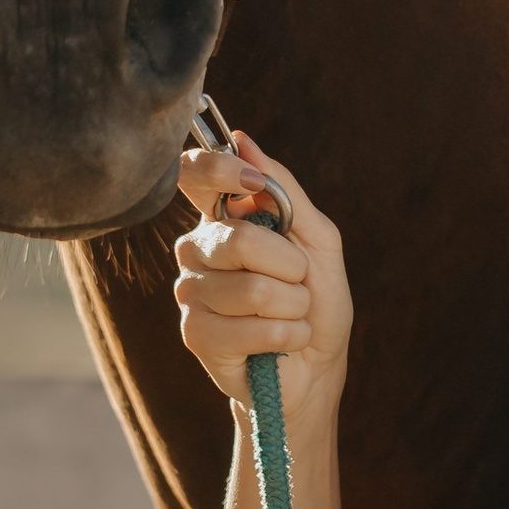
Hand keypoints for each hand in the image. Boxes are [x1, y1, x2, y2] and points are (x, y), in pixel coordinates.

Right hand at [173, 135, 352, 420]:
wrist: (316, 367)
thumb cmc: (317, 302)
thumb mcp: (317, 240)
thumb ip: (285, 192)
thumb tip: (244, 141)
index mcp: (223, 218)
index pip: (194, 174)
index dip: (218, 169)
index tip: (254, 188)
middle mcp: (197, 249)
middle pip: (236, 237)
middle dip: (289, 265)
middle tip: (298, 282)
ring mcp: (191, 292)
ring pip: (251, 287)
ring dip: (293, 306)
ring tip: (291, 315)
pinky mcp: (195, 333)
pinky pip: (251, 326)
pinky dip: (286, 334)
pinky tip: (283, 341)